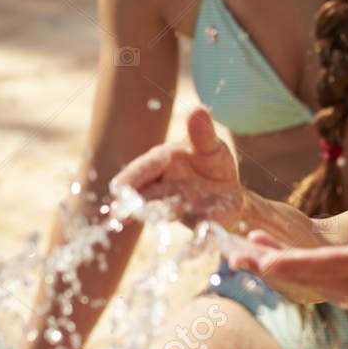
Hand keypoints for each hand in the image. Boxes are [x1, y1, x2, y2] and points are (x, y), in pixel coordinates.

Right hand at [113, 106, 245, 228]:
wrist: (230, 191)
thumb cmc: (212, 163)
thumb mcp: (211, 146)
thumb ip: (204, 134)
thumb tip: (199, 109)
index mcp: (164, 162)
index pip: (144, 168)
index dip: (131, 178)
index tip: (117, 187)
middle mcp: (165, 187)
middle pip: (146, 195)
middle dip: (133, 205)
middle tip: (118, 215)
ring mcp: (179, 207)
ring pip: (165, 212)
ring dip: (156, 217)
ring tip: (148, 221)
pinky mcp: (198, 222)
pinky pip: (199, 228)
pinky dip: (199, 234)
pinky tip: (199, 239)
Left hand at [235, 208, 347, 325]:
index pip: (325, 265)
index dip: (294, 262)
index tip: (267, 259)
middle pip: (302, 277)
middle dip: (269, 267)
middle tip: (236, 255)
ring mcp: (339, 296)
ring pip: (298, 284)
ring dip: (267, 272)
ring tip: (236, 255)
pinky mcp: (333, 296)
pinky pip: (301, 286)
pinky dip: (278, 276)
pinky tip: (255, 261)